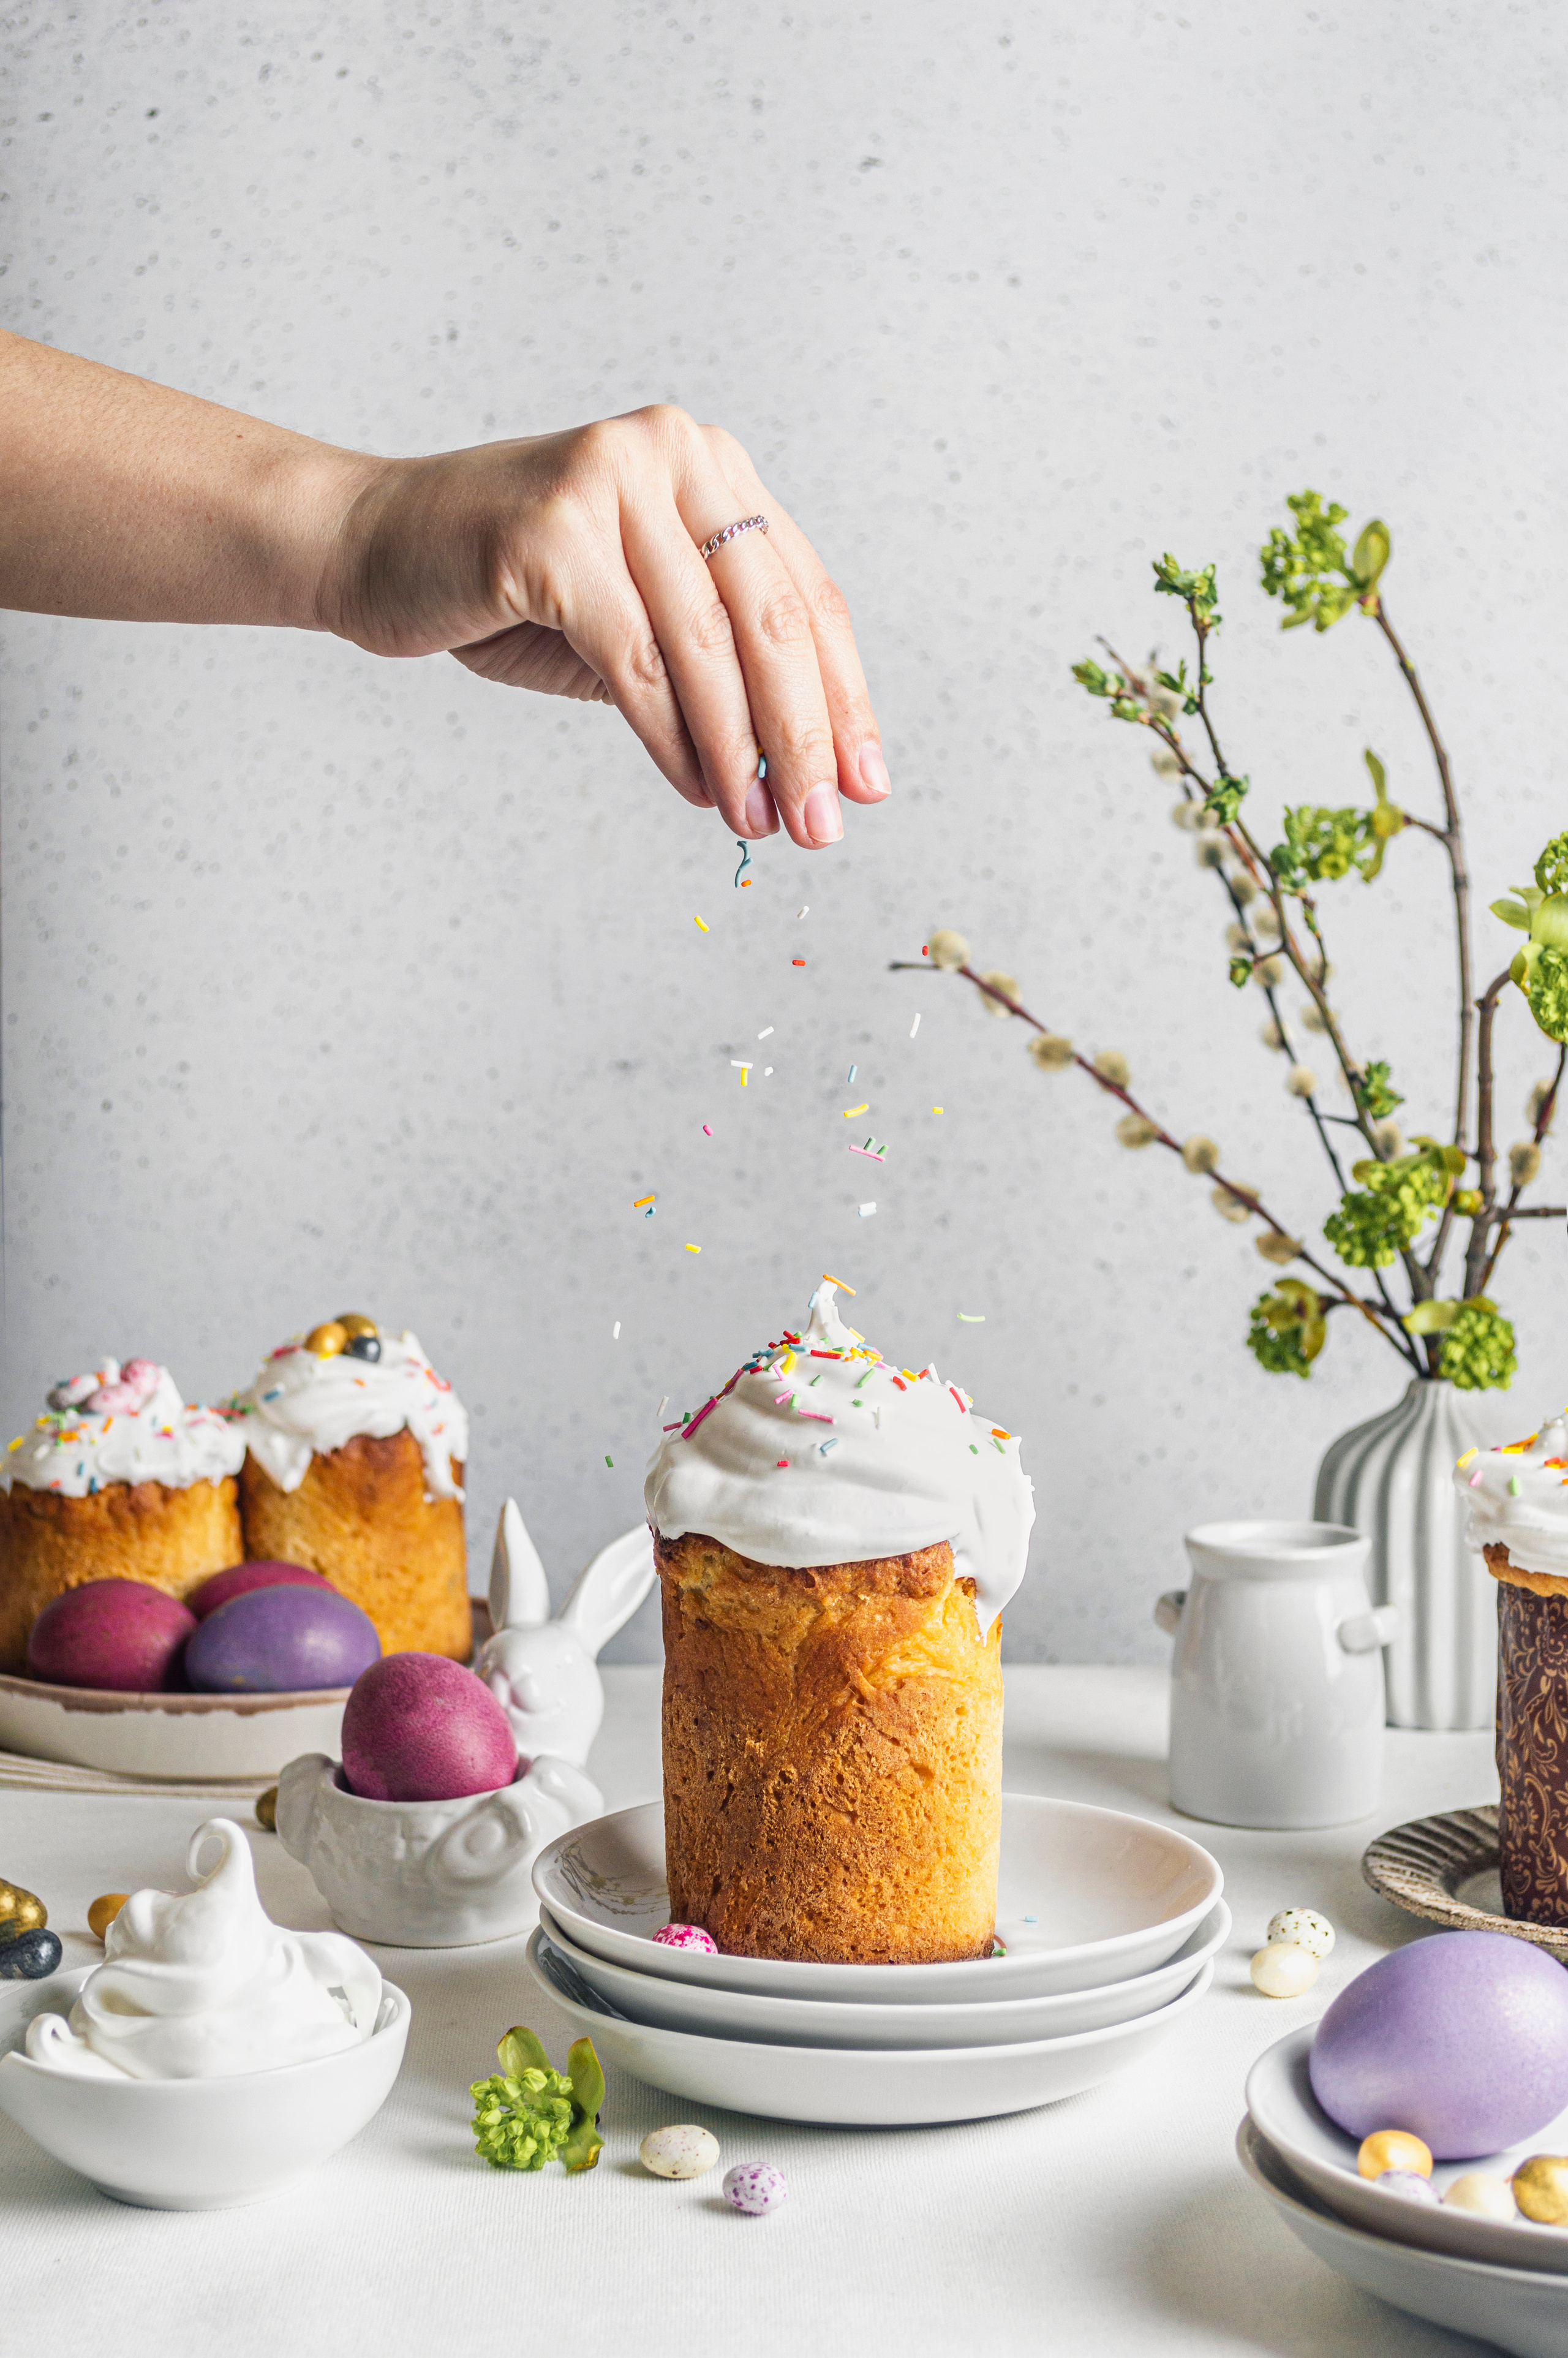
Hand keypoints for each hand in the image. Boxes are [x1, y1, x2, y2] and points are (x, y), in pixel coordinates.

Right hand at [324, 406, 888, 847]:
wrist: (371, 548)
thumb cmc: (505, 589)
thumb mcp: (633, 619)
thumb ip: (711, 669)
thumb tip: (795, 770)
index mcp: (708, 465)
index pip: (804, 591)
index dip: (843, 694)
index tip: (867, 782)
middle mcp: (669, 454)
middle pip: (771, 617)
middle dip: (805, 735)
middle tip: (823, 824)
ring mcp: (609, 483)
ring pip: (707, 645)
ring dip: (742, 751)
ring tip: (762, 824)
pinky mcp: (551, 534)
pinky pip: (635, 660)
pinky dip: (672, 737)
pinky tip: (699, 789)